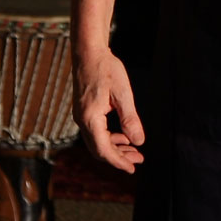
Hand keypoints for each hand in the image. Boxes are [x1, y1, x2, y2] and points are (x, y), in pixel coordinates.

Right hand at [74, 46, 145, 173]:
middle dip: (118, 157)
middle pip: (99, 150)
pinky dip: (110, 138)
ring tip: (135, 151)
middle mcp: (82, 120)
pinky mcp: (84, 111)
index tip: (132, 168)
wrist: (88, 52)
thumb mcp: (122, 93)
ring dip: (115, 148)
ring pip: (97, 142)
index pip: (103, 149)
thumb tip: (139, 142)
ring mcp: (81, 116)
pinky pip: (96, 132)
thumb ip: (130, 119)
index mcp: (90, 118)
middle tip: (138, 161)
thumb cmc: (106, 69)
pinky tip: (124, 137)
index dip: (118, 161)